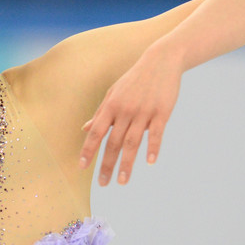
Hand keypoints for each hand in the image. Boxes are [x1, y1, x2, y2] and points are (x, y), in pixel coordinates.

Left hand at [78, 45, 182, 185]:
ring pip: (133, 142)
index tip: (82, 167)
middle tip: (103, 184)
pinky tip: (150, 162)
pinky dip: (153, 147)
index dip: (88, 150)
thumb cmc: (133, 80)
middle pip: (114, 143)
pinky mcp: (162, 112)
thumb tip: (85, 129)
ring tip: (123, 181)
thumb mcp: (113, 94)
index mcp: (110, 107)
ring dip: (127, 163)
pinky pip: (157, 133)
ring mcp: (144, 112)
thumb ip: (100, 113)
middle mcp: (125, 111)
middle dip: (107, 165)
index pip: (96, 133)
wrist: (161, 61)